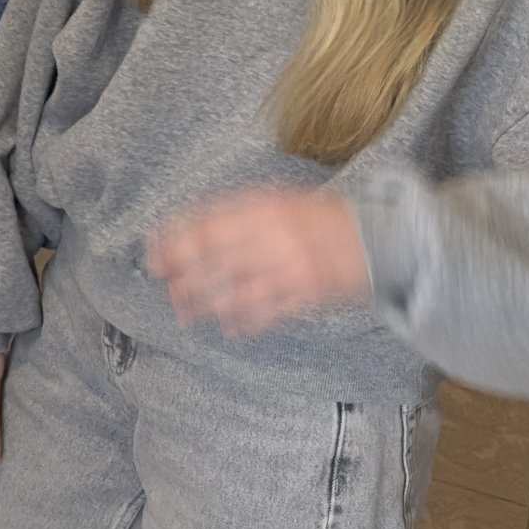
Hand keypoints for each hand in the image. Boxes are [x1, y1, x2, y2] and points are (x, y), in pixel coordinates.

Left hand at [148, 187, 367, 336]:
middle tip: (163, 284)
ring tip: (183, 312)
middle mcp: (273, 236)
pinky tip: (228, 327)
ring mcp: (291, 267)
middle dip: (183, 273)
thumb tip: (189, 225)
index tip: (152, 251)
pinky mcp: (309, 294)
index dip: (175, 239)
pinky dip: (246, 321)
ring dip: (206, 303)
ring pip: (237, 288)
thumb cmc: (319, 218)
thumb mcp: (278, 200)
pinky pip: (270, 311)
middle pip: (215, 258)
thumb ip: (237, 211)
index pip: (206, 224)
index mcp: (263, 207)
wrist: (377, 236)